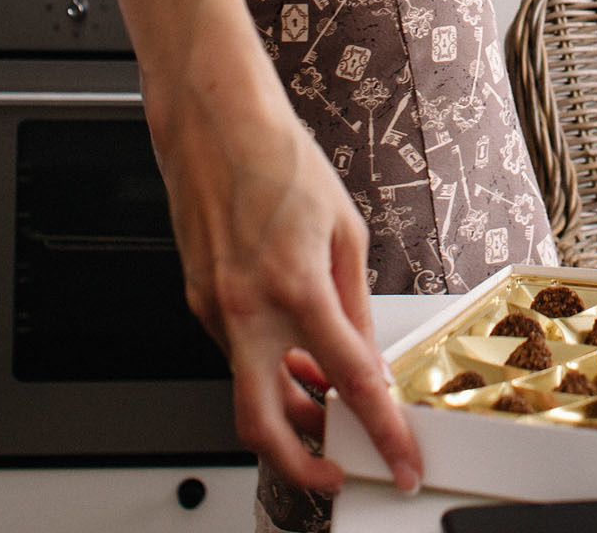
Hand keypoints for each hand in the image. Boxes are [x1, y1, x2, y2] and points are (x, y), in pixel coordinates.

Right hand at [153, 103, 420, 496]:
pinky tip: (293, 354)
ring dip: (287, 409)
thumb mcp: (345, 231)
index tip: (398, 459)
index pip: (348, 384)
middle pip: (263, 425)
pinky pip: (236, 356)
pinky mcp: (198, 302)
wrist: (215, 124)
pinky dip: (267, 368)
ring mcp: (214, 309)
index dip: (379, 432)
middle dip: (299, 467)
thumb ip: (356, 304)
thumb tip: (367, 357)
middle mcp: (246, 308)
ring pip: (248, 391)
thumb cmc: (278, 160)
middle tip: (334, 471)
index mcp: (295, 288)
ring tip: (323, 401)